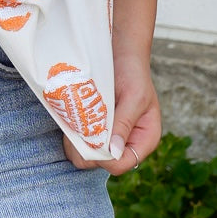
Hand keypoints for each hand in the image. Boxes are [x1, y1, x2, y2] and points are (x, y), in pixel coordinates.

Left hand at [60, 48, 162, 173]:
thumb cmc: (132, 73)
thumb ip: (124, 124)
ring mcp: (110, 138)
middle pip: (102, 164)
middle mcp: (127, 143)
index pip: (122, 164)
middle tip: (78, 126)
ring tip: (74, 121)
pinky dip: (72, 135)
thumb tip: (113, 152)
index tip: (91, 137)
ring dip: (76, 142)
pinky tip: (71, 119)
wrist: (121, 53)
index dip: (104, 157)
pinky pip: (80, 142)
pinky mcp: (96, 129)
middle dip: (87, 149)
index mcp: (144, 139)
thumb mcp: (133, 97)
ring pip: (87, 156)